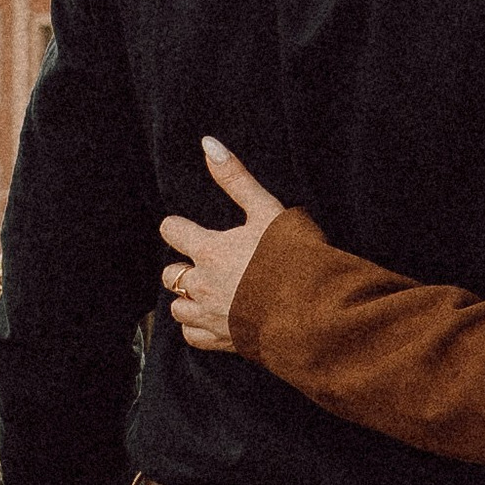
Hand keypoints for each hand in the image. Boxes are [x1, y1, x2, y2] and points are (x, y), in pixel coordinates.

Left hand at [158, 136, 288, 353]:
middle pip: (170, 274)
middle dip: (182, 266)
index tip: (190, 228)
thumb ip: (236, 178)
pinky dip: (197, 328)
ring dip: (187, 298)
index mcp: (210, 250)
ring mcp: (211, 316)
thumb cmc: (294, 257)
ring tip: (208, 291)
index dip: (179, 227)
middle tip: (206, 262)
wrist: (314, 310)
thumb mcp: (267, 209)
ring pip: (178, 308)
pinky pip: (192, 337)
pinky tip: (214, 318)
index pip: (172, 231)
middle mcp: (203, 285)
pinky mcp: (223, 340)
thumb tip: (207, 143)